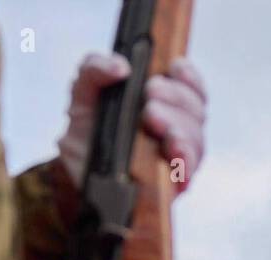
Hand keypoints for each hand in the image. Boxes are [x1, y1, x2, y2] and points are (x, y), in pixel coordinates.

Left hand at [58, 52, 206, 192]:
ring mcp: (178, 155)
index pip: (191, 86)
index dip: (189, 75)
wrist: (75, 173)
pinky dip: (184, 158)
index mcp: (164, 101)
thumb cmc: (87, 131)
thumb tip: (121, 67)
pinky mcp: (175, 182)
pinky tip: (173, 151)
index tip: (175, 68)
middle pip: (195, 108)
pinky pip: (190, 169)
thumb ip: (94, 68)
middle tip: (151, 92)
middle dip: (176, 97)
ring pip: (195, 137)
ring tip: (152, 119)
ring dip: (178, 125)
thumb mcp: (82, 91)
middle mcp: (177, 126)